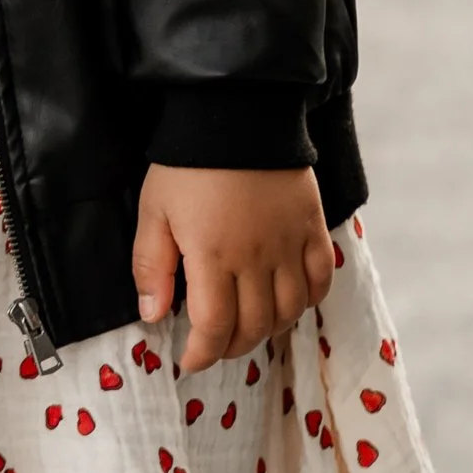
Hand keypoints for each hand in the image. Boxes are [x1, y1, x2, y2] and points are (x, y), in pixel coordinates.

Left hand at [131, 166, 335, 373]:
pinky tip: (289, 301)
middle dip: (230, 347)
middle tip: (213, 344)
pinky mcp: (313, 227)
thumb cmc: (188, 164)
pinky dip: (308, 301)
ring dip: (268, 329)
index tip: (189, 360)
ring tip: (247, 326)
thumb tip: (153, 316)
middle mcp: (257, 258)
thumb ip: (151, 266)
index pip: (214, 327)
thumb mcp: (153, 210)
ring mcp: (290, 244)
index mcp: (213, 256)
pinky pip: (321, 280)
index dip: (201, 354)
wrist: (237, 111)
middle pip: (253, 327)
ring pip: (289, 311)